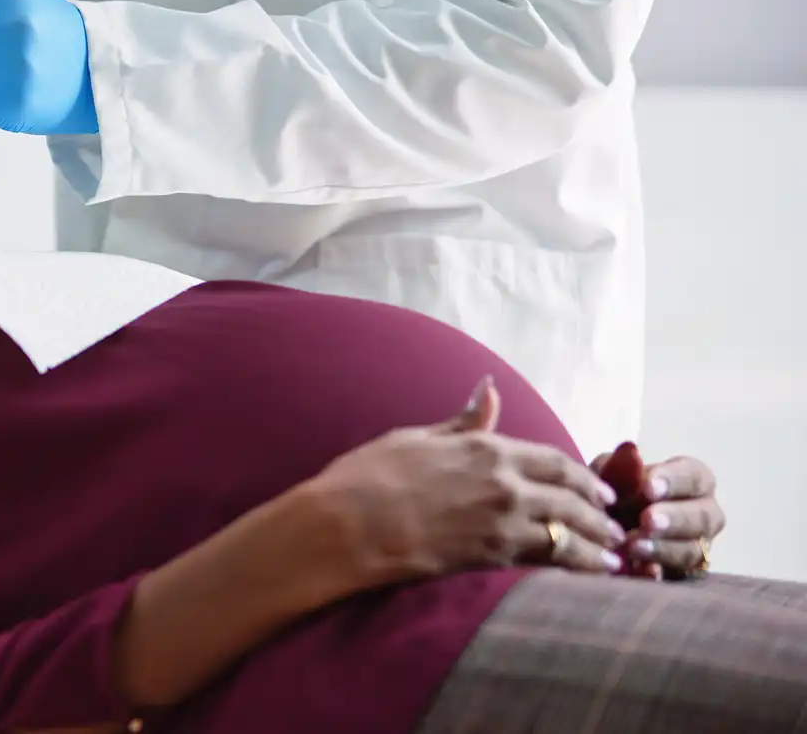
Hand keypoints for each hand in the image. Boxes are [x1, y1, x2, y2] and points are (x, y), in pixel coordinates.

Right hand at [303, 378, 626, 584]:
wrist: (346, 526)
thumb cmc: (367, 478)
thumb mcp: (415, 437)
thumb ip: (461, 422)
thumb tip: (488, 390)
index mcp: (485, 447)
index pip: (552, 459)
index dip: (581, 474)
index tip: (597, 487)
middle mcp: (504, 482)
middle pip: (571, 494)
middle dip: (598, 509)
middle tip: (614, 522)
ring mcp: (502, 520)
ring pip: (570, 529)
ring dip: (598, 541)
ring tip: (615, 553)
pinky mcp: (494, 555)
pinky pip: (552, 558)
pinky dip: (580, 565)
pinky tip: (595, 572)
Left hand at [593, 449, 724, 579]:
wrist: (606, 528)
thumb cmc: (614, 492)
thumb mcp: (609, 475)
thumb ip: (618, 467)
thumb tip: (629, 453)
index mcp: (693, 480)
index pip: (694, 476)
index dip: (674, 481)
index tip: (649, 487)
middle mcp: (704, 513)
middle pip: (702, 517)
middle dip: (674, 518)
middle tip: (648, 520)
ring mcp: (698, 546)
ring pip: (692, 550)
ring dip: (664, 548)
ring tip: (634, 546)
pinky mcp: (684, 575)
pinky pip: (678, 578)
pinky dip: (658, 574)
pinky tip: (639, 570)